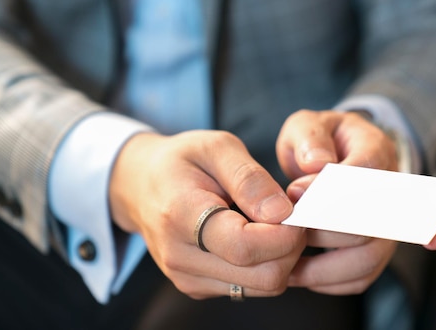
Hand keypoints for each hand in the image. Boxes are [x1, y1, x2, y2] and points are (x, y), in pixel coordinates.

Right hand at [108, 130, 306, 299]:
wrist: (140, 185)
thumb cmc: (181, 160)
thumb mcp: (216, 147)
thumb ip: (250, 178)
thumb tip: (281, 212)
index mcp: (180, 216)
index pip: (246, 247)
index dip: (286, 232)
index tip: (295, 208)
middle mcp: (180, 258)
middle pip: (264, 276)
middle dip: (292, 246)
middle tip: (291, 214)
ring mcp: (188, 278)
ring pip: (263, 287)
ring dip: (282, 257)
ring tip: (273, 222)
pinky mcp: (197, 288)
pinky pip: (251, 287)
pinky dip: (266, 265)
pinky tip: (257, 236)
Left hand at [276, 110, 398, 294]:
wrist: (339, 156)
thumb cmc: (319, 142)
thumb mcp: (308, 125)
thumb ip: (309, 137)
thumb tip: (315, 164)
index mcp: (376, 151)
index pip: (365, 174)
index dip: (328, 190)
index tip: (293, 194)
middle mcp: (393, 192)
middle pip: (367, 223)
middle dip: (321, 230)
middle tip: (285, 231)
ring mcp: (389, 225)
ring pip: (367, 257)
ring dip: (322, 265)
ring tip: (285, 263)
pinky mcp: (378, 250)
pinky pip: (360, 277)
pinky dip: (328, 281)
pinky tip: (298, 273)